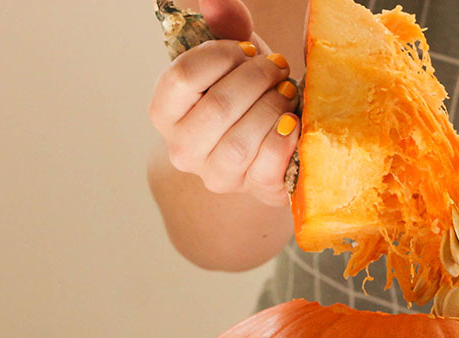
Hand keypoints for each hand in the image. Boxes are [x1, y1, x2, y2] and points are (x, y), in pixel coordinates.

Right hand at [149, 0, 299, 206]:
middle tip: (277, 67)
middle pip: (217, 107)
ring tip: (287, 91)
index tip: (247, 50)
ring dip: (273, 106)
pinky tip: (294, 120)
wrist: (269, 147)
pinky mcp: (251, 189)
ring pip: (241, 141)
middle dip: (256, 79)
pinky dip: (287, 135)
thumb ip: (224, 27)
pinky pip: (269, 163)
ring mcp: (215, 175)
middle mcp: (182, 149)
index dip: (221, 56)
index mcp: (165, 111)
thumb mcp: (234, 59)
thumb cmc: (247, 96)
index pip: (183, 77)